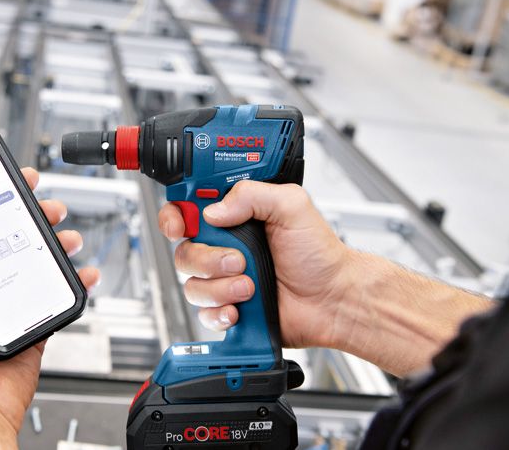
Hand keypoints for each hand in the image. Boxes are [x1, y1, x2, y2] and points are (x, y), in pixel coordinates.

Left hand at [0, 167, 98, 448]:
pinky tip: (81, 271)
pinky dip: (74, 278)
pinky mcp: (31, 318)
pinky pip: (56, 290)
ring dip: (56, 241)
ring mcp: (7, 299)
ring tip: (66, 236)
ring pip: (37, 258)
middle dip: (31, 213)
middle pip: (10, 235)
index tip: (3, 177)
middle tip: (45, 203)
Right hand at [158, 181, 350, 349]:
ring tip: (249, 285)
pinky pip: (204, 313)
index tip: (181, 226)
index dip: (175, 217)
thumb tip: (214, 210)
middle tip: (238, 260)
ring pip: (192, 284)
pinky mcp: (228, 307)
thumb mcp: (292, 206)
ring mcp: (224, 279)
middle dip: (207, 258)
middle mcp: (224, 247)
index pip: (188, 210)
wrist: (333, 300)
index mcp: (235, 217)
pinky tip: (240, 308)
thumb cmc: (319, 255)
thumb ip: (252, 195)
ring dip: (220, 287)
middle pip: (184, 250)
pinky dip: (220, 312)